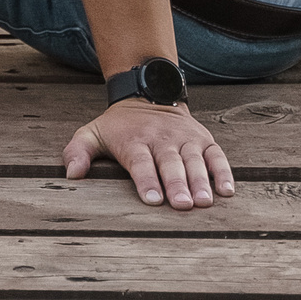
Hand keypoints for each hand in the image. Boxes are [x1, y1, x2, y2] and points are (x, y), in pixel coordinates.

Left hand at [65, 98, 234, 208]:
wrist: (149, 94)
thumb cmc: (119, 126)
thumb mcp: (93, 132)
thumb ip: (78, 151)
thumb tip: (71, 174)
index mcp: (134, 140)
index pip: (140, 162)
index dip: (146, 180)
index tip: (152, 200)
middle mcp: (161, 138)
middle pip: (169, 163)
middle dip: (176, 184)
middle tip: (182, 205)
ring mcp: (185, 138)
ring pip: (194, 160)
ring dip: (200, 181)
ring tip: (204, 202)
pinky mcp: (204, 140)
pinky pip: (216, 156)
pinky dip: (224, 172)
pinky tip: (228, 191)